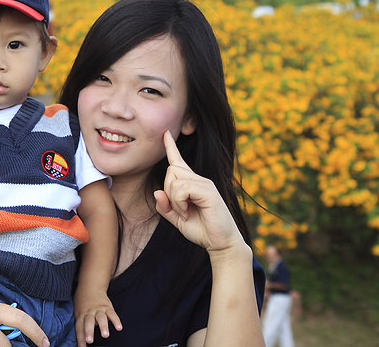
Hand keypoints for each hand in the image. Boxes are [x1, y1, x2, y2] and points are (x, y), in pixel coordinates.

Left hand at [74, 286, 121, 346]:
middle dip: (89, 331)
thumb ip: (81, 325)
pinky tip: (119, 327)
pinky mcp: (107, 307)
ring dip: (103, 326)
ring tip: (105, 335)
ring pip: (101, 318)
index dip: (80, 338)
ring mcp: (98, 310)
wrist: (90, 287)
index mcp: (81, 316)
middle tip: (89, 341)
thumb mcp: (78, 313)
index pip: (79, 328)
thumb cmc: (83, 304)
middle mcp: (89, 313)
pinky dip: (116, 320)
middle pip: (88, 322)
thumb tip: (82, 341)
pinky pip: (112, 314)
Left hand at [154, 131, 245, 254]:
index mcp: (192, 183)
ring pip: (174, 179)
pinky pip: (182, 189)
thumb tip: (157, 191)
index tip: (165, 133)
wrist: (221, 243)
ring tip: (185, 213)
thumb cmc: (201, 229)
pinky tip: (187, 213)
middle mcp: (199, 179)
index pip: (178, 161)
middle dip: (168, 191)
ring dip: (174, 200)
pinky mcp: (208, 191)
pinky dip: (179, 203)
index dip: (170, 147)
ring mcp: (205, 183)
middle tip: (179, 210)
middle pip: (171, 170)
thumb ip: (165, 206)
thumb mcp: (177, 219)